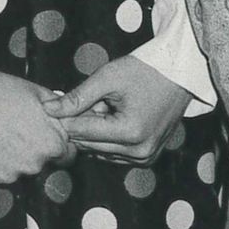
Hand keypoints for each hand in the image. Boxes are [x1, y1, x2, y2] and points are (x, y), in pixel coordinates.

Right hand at [0, 66, 73, 187]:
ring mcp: (8, 175)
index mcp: (51, 144)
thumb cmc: (1, 90)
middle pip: (38, 164)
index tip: (39, 135)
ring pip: (14, 171)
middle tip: (12, 130)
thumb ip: (61, 111)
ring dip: (9, 159)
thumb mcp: (39, 92)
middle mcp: (33, 165)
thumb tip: (71, 118)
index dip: (52, 144)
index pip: (64, 155)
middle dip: (30, 151)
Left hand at [42, 54, 189, 162]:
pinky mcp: (148, 158)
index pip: (81, 132)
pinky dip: (108, 139)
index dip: (65, 117)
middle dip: (81, 124)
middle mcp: (138, 151)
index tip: (56, 103)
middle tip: (87, 100)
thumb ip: (77, 97)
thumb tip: (48, 109)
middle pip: (89, 144)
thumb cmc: (144, 70)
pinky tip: (114, 117)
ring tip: (106, 106)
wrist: (180, 74)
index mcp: (129, 132)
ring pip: (100, 151)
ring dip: (95, 132)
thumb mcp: (108, 78)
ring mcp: (145, 157)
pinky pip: (115, 154)